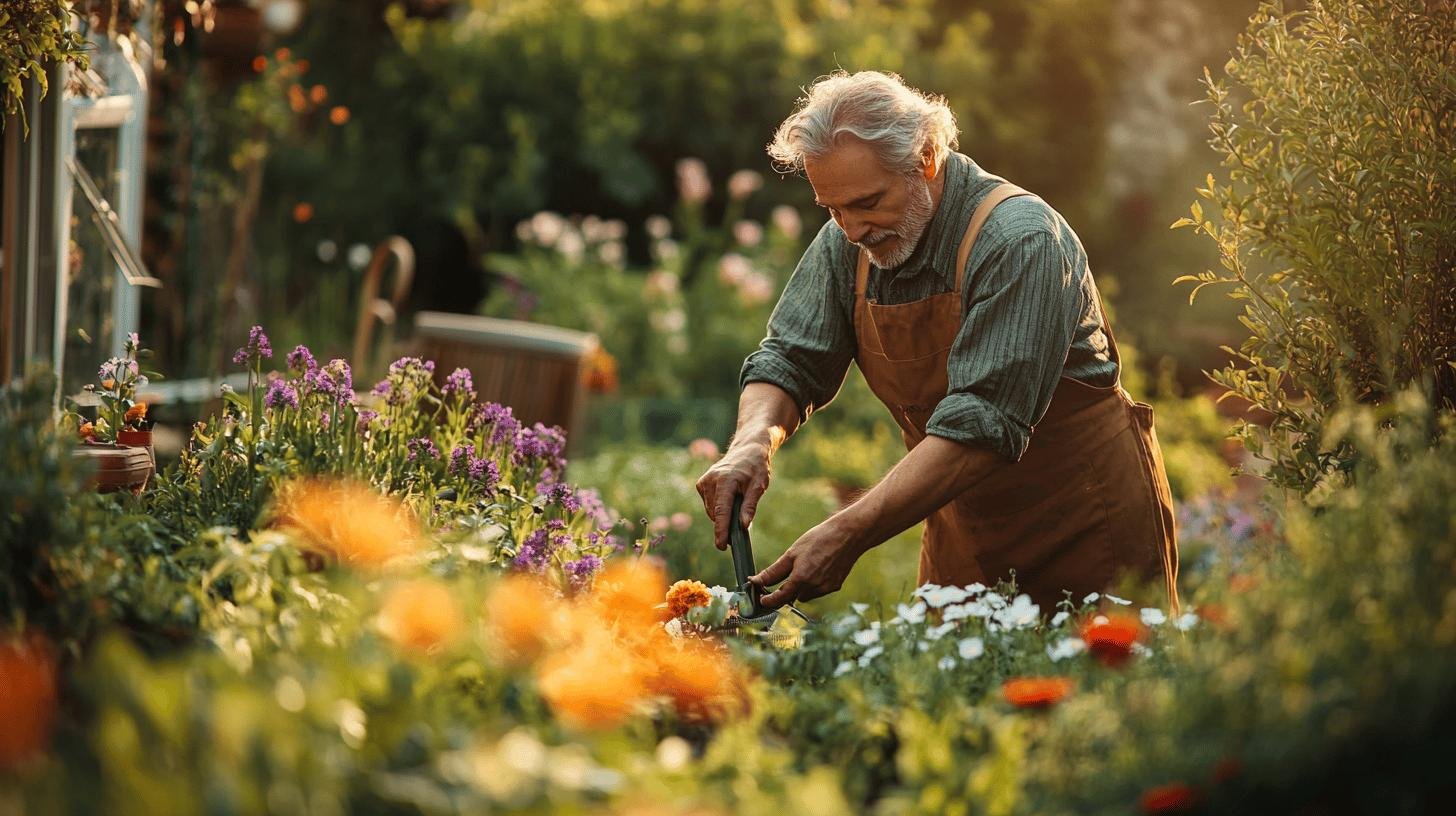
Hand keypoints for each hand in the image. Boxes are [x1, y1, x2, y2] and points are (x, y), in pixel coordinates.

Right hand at [695, 441, 770, 550]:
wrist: (747, 449)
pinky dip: (718, 508)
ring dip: (723, 515)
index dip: (722, 530)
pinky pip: (709, 505)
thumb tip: (743, 526)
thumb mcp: (759, 485)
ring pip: (711, 511)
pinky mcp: (701, 484)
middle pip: (716, 513)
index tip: (721, 546)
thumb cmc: (756, 467)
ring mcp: (704, 482)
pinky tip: (729, 498)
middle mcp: (711, 480)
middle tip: (742, 523)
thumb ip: (750, 505)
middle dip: (727, 524)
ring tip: (737, 502)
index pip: (721, 511)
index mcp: (726, 480)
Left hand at [751, 519, 866, 609]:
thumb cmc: (818, 539)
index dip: (768, 601)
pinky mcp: (835, 587)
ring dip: (800, 588)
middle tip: (781, 579)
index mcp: (800, 578)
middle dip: (785, 591)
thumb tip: (756, 581)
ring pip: (805, 595)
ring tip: (806, 566)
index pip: (779, 598)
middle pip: (792, 597)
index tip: (761, 599)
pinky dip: (813, 584)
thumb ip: (774, 571)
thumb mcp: (792, 553)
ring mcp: (825, 589)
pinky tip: (818, 567)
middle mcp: (813, 588)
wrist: (848, 535)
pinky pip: (818, 591)